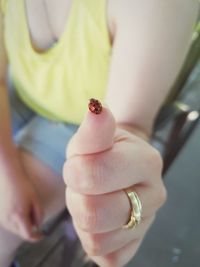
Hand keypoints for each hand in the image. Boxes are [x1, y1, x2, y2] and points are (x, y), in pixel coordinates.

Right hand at [0, 149, 43, 241]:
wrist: (8, 176)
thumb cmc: (24, 186)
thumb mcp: (36, 200)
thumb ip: (39, 215)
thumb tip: (38, 226)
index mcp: (19, 216)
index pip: (28, 235)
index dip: (36, 237)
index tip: (42, 235)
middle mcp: (8, 220)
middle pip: (21, 233)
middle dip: (30, 229)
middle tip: (35, 216)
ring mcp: (2, 218)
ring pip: (14, 229)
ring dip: (22, 225)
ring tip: (26, 208)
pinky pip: (9, 223)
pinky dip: (16, 221)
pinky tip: (18, 207)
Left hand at [63, 106, 166, 266]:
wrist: (120, 164)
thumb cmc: (104, 149)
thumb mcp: (94, 136)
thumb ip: (94, 127)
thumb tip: (96, 108)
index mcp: (146, 162)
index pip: (93, 175)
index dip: (75, 170)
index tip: (79, 162)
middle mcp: (154, 196)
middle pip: (93, 213)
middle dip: (77, 197)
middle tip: (84, 185)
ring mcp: (146, 224)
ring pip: (96, 239)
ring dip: (82, 218)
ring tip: (91, 199)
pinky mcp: (134, 246)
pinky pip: (103, 256)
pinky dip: (92, 239)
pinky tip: (99, 220)